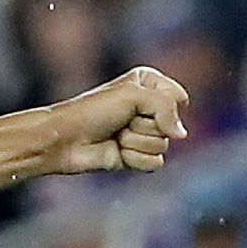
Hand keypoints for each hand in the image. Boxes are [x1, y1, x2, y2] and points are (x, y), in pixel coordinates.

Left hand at [47, 66, 189, 174]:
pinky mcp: (137, 156)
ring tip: (115, 136)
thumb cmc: (92, 111)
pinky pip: (156, 162)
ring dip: (135, 141)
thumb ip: (166, 107)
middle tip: (119, 121)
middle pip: (172, 124)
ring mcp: (144, 134)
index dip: (160, 103)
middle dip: (144, 124)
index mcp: (149, 84)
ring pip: (163, 144)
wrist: (64, 139)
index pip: (179, 97)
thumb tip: (181, 135)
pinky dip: (134, 158)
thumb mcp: (132, 95)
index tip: (132, 100)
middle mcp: (149, 108)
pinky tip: (117, 151)